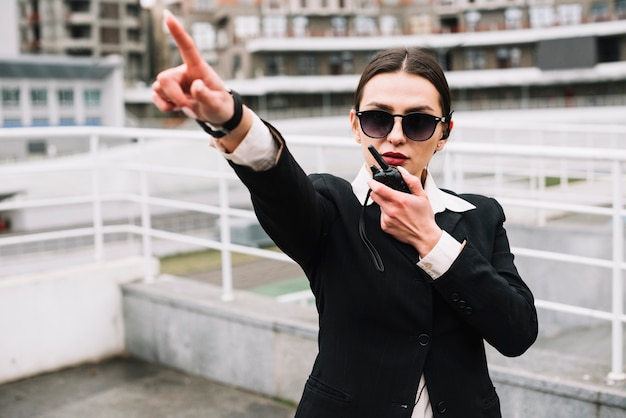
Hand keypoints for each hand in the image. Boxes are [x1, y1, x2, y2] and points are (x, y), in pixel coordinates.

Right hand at [151, 10, 250, 144]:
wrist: (216, 115)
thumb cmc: (220, 105)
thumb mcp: (217, 104)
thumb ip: (206, 96)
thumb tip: (195, 86)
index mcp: (198, 68)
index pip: (187, 47)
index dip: (177, 32)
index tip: (167, 15)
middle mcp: (183, 72)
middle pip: (164, 78)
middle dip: (174, 96)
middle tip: (188, 107)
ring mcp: (175, 81)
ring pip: (157, 88)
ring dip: (170, 102)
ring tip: (187, 107)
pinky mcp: (168, 92)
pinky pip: (155, 97)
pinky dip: (163, 106)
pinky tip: (176, 108)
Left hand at [367, 166, 441, 255]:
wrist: (424, 236)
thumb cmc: (424, 217)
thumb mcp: (422, 196)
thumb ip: (411, 181)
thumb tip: (402, 171)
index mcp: (399, 200)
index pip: (379, 189)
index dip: (372, 183)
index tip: (371, 181)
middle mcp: (391, 210)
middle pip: (374, 196)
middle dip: (378, 192)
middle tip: (386, 193)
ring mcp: (387, 219)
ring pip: (379, 206)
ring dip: (384, 204)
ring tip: (397, 208)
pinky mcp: (385, 227)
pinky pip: (381, 216)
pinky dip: (386, 214)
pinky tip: (396, 216)